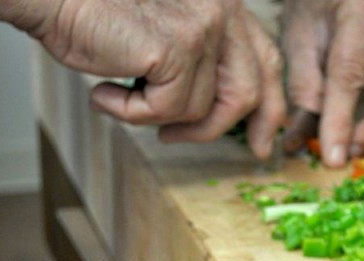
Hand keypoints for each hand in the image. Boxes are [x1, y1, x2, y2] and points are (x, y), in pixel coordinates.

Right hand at [23, 0, 285, 157]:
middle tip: (193, 144)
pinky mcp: (178, 48)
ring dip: (161, 119)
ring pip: (202, 109)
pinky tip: (104, 91)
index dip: (268, 105)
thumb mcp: (163, 39)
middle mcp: (222, 10)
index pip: (264, 60)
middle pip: (248, 91)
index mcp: (223, 4)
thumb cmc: (95, 17)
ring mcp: (203, 28)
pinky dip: (132, 113)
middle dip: (224, 129)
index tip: (262, 140)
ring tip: (122, 99)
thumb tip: (220, 114)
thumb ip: (197, 64)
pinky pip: (169, 110)